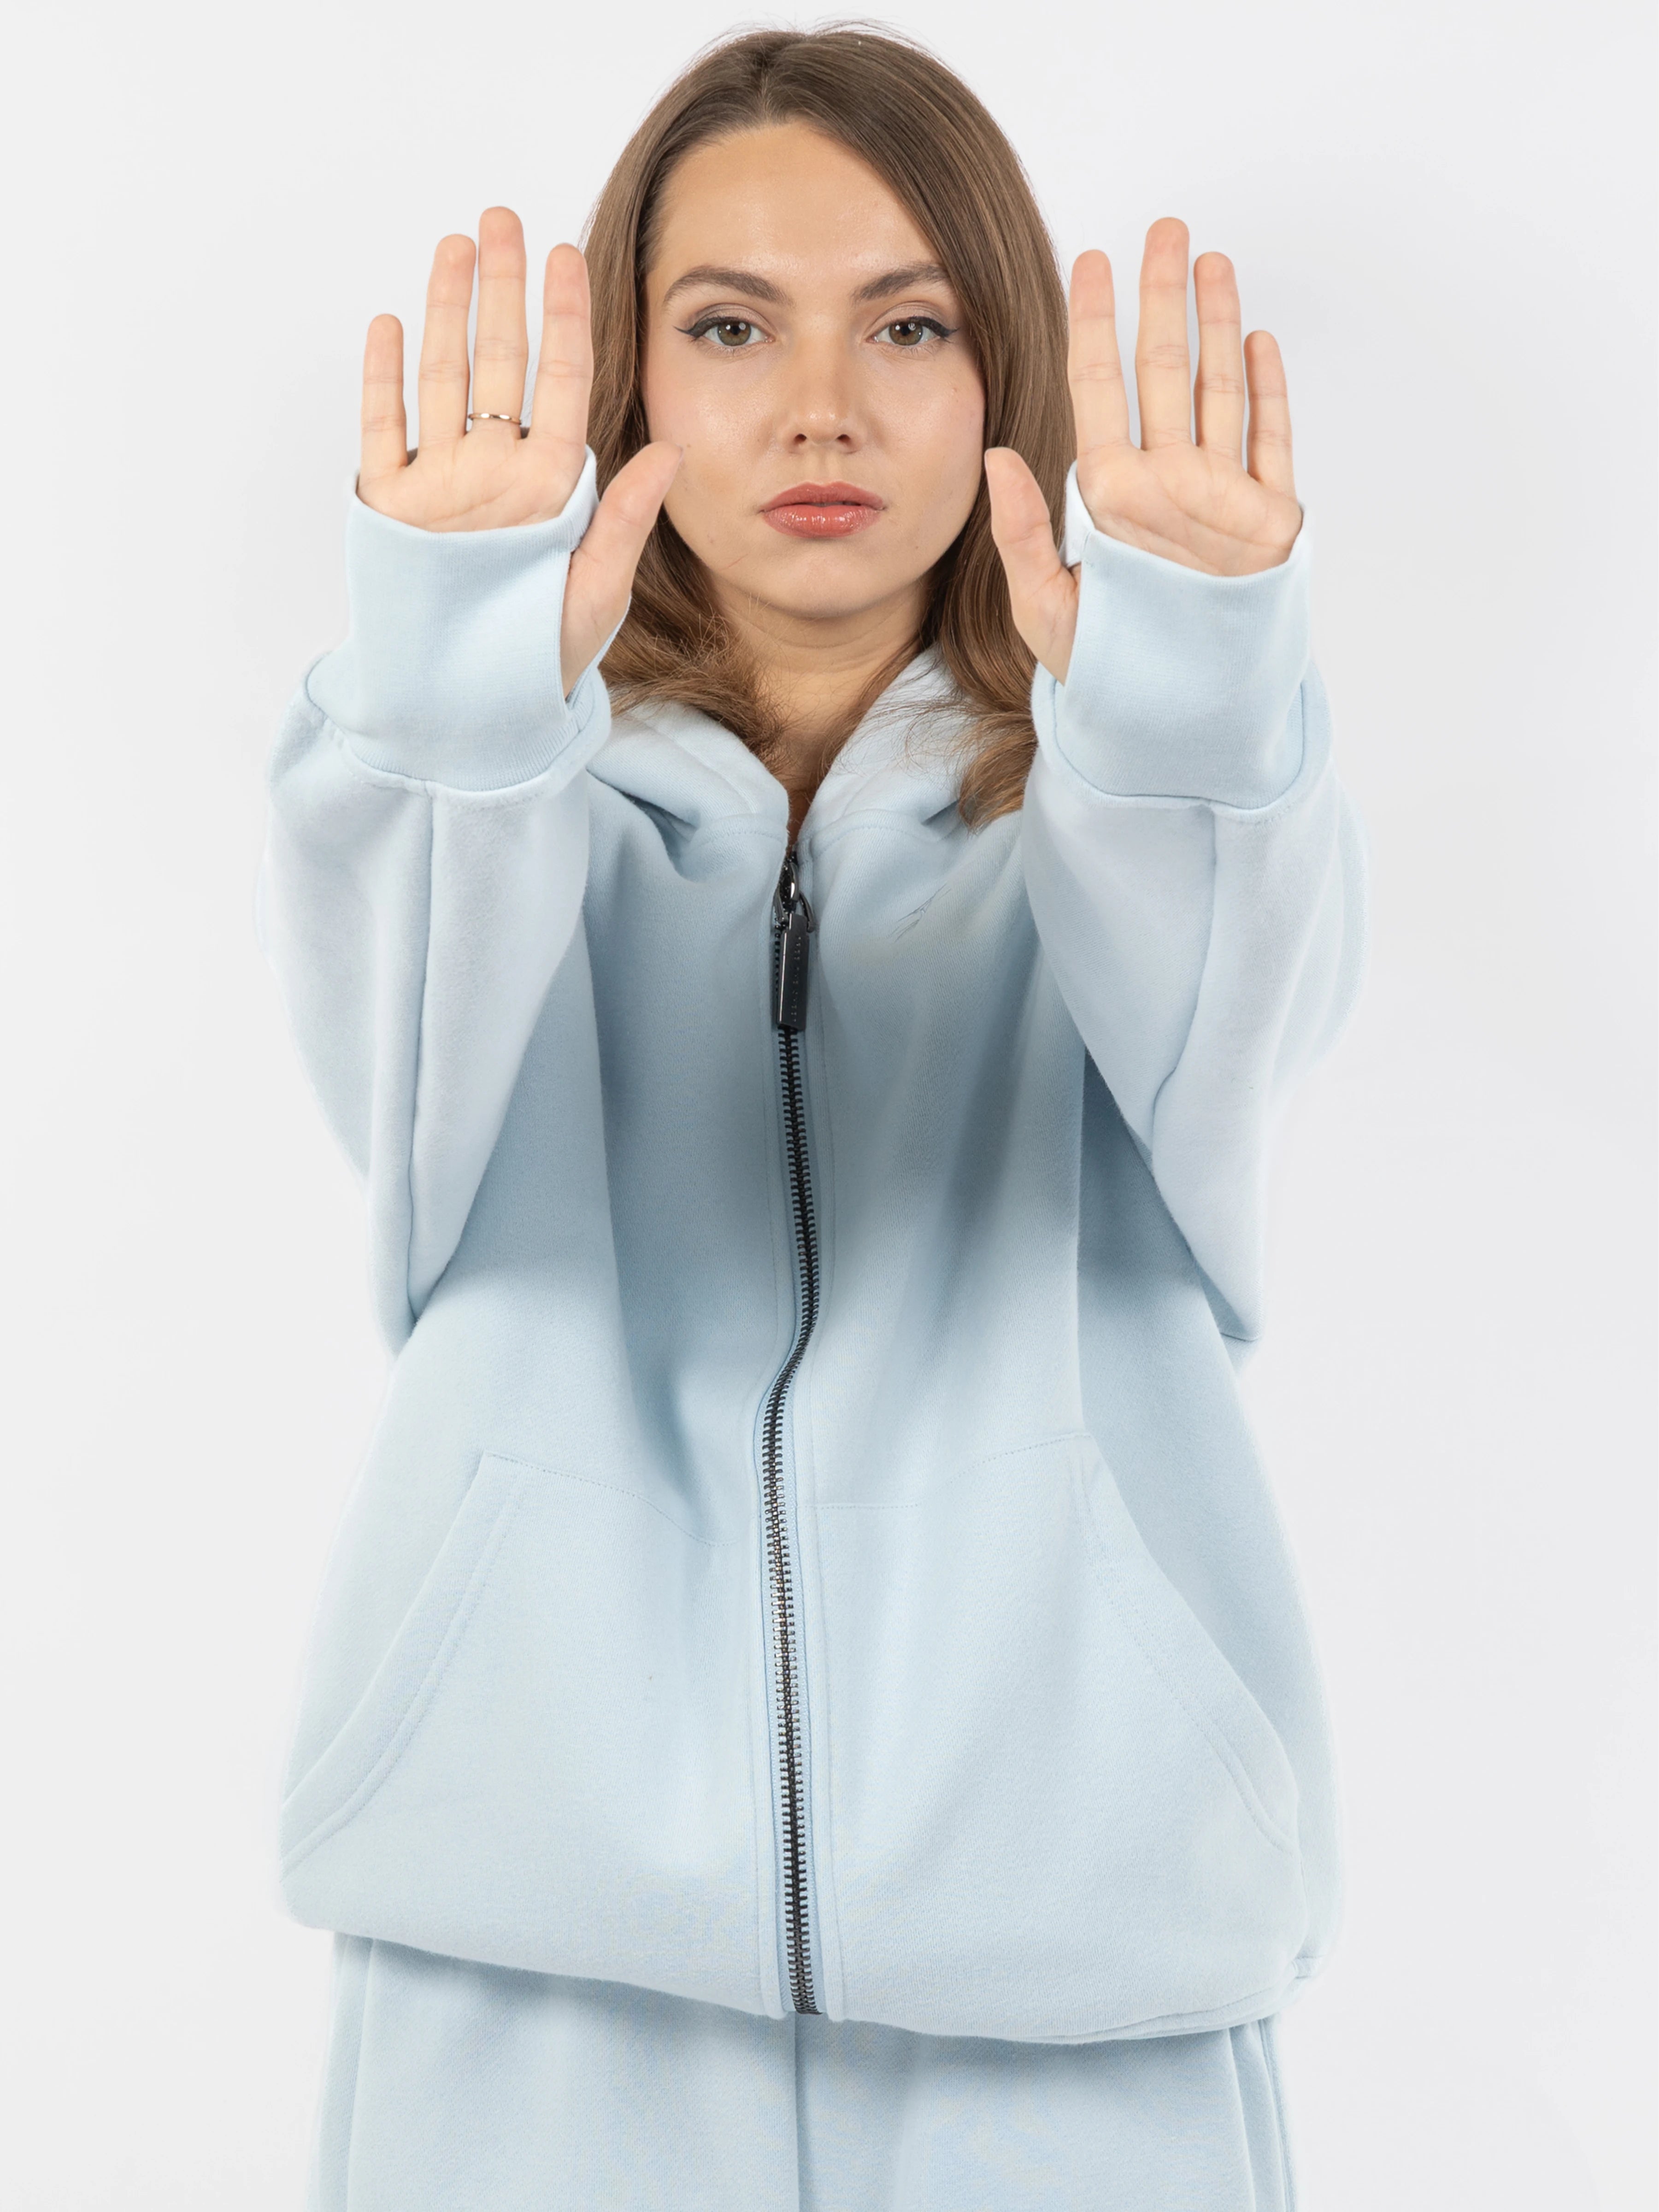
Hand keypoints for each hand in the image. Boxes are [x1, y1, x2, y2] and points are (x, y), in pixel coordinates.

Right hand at [357, 207, 680, 691]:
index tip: (568, 257)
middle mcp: (495, 473)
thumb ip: (626, 520)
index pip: (560, 382)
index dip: (564, 319)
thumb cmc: (540, 658)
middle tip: (503, 218)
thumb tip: (670, 452)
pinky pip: (386, 431)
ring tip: (454, 247)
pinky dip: (384, 380)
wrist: (470, 709)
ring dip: (446, 312)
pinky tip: (390, 325)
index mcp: (549, 487)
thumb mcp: (598, 592)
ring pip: (443, 378)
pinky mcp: (392, 507)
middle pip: (499, 363)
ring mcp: (441, 485)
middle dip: (502, 289)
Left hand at [984, 219, 1300, 683]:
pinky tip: (1258, 340)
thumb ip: (1021, 536)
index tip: (1088, 261)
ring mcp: (1219, 497)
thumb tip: (995, 456)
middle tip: (1162, 228)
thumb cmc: (1106, 670)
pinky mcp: (1268, 522)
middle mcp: (1165, 483)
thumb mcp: (1045, 609)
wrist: (1174, 719)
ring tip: (1210, 260)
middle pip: (1162, 370)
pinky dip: (1267, 393)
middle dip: (1162, 297)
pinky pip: (1268, 444)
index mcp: (1109, 495)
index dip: (1095, 323)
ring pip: (1216, 389)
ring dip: (1216, 323)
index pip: (1099, 389)